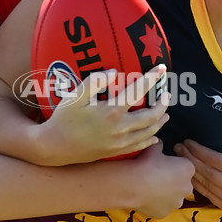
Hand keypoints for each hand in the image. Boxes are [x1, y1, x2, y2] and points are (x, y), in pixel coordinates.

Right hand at [42, 65, 170, 164]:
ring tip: (165, 113)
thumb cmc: (63, 119)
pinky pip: (139, 146)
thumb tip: (114, 72)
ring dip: (160, 121)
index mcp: (112, 111)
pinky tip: (154, 136)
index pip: (138, 91)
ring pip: (149, 132)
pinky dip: (150, 140)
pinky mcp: (116, 152)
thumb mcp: (76, 96)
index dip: (151, 78)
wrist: (55, 147)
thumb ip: (95, 81)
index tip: (161, 69)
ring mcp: (120, 142)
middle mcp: (120, 128)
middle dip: (162, 103)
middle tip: (167, 94)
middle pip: (151, 115)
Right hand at [128, 141, 194, 218]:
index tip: (163, 163)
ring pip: (173, 196)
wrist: (133, 184)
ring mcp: (177, 203)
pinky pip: (162, 207)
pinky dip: (156, 203)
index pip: (185, 165)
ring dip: (166, 193)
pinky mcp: (165, 213)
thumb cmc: (146, 162)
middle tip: (157, 175)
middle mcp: (188, 187)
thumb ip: (160, 146)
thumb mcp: (154, 147)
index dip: (174, 164)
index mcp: (188, 168)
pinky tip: (146, 197)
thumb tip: (159, 144)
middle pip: (182, 183)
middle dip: (173, 180)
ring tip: (149, 187)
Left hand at [173, 137, 221, 213]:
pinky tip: (188, 173)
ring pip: (205, 185)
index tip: (188, 141)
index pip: (217, 160)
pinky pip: (208, 194)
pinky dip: (196, 183)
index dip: (200, 151)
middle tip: (178, 147)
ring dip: (190, 170)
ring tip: (180, 157)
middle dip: (191, 159)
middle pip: (208, 172)